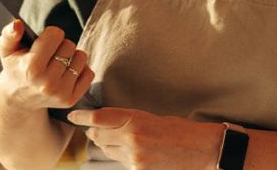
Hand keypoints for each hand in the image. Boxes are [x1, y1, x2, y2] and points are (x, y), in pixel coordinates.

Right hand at [0, 20, 93, 111]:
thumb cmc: (15, 68)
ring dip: (72, 57)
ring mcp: (59, 92)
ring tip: (57, 64)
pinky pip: (89, 73)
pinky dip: (81, 70)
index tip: (43, 42)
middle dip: (60, 46)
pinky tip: (66, 74)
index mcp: (31, 67)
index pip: (56, 34)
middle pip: (69, 45)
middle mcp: (47, 82)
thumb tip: (16, 24)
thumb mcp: (7, 50)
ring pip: (81, 57)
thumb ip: (9, 34)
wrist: (18, 99)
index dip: (50, 35)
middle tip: (49, 55)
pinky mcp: (70, 99)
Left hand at [69, 108, 223, 169]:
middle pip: (98, 136)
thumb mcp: (152, 118)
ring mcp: (134, 159)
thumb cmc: (182, 130)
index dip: (82, 116)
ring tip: (120, 138)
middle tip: (93, 126)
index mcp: (136, 120)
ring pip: (108, 150)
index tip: (73, 114)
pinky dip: (121, 155)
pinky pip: (121, 162)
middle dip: (95, 131)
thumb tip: (107, 124)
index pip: (99, 119)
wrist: (203, 151)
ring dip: (108, 144)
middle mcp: (131, 140)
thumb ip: (128, 121)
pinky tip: (132, 150)